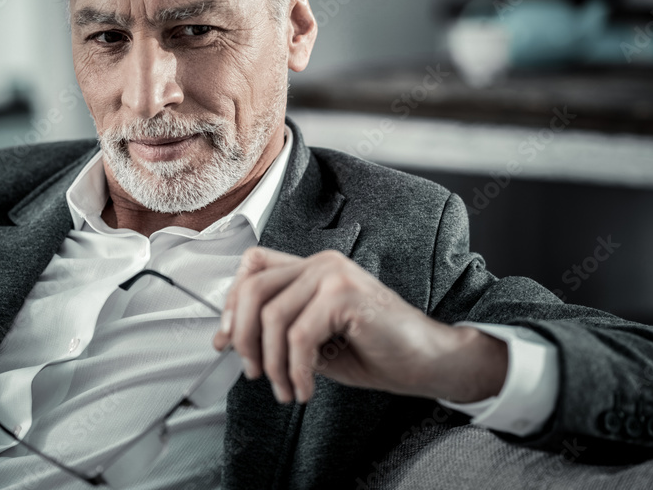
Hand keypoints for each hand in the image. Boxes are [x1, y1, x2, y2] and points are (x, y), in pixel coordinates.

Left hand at [211, 246, 508, 403]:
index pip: (253, 267)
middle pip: (252, 289)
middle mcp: (321, 263)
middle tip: (255, 373)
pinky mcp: (345, 295)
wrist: (426, 360)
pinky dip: (296, 371)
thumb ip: (279, 332)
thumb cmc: (375, 350)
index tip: (226, 341)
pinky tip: (305, 389)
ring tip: (286, 389)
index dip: (230, 303)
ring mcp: (333, 274)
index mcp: (312, 268)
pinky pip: (299, 336)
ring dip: (272, 364)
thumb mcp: (314, 340)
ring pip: (271, 316)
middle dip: (243, 338)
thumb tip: (230, 339)